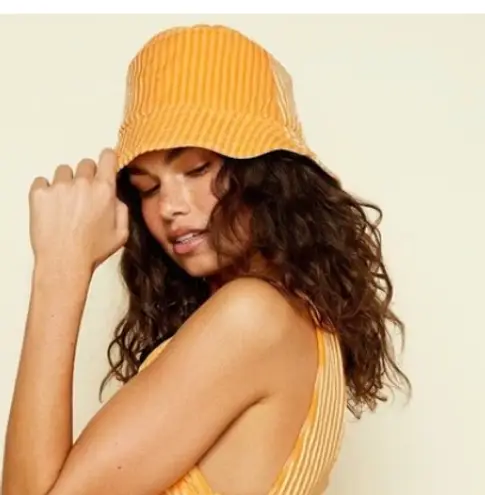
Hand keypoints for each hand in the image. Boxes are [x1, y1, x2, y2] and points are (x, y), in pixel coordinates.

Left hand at [29, 148, 128, 272]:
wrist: (64, 262)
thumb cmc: (91, 251)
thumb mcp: (121, 234)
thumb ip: (122, 210)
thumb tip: (115, 198)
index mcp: (104, 191)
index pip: (107, 157)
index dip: (108, 157)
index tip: (106, 160)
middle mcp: (82, 184)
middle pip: (85, 163)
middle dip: (86, 175)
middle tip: (83, 194)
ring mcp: (59, 187)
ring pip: (63, 171)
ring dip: (66, 182)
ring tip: (66, 203)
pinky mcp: (40, 194)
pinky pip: (41, 181)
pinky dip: (45, 190)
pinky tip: (51, 206)